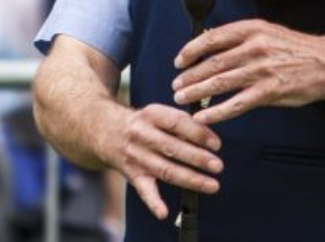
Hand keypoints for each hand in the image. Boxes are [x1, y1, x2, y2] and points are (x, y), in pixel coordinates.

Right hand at [113, 102, 222, 220]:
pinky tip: (164, 212)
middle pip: (172, 148)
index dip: (198, 133)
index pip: (177, 123)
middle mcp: (142, 134)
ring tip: (211, 185)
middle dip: (198, 158)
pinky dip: (153, 202)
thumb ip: (180, 121)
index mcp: (152, 114)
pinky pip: (143, 190)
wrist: (107, 130)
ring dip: (190, 179)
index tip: (216, 144)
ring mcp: (136, 156)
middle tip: (218, 166)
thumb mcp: (158, 112)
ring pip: (165, 170)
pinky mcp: (131, 174)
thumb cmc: (143, 121)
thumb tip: (208, 133)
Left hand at [172, 19, 324, 124]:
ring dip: (196, 92)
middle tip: (176, 84)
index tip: (179, 60)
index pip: (213, 38)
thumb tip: (213, 46)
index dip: (191, 50)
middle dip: (190, 75)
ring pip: (219, 82)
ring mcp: (261, 70)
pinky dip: (215, 112)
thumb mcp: (269, 32)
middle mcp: (254, 47)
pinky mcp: (269, 92)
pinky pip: (235, 104)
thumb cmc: (297, 49)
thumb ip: (243, 38)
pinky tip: (202, 116)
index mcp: (253, 29)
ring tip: (182, 98)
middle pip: (212, 62)